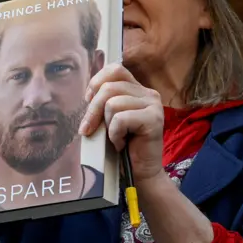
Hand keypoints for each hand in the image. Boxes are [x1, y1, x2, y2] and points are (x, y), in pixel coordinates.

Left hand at [78, 63, 164, 183]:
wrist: (140, 173)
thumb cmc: (121, 145)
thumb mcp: (108, 118)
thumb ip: (102, 102)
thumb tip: (87, 94)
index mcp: (136, 89)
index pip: (114, 69)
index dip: (96, 82)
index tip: (88, 100)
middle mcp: (148, 93)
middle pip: (108, 88)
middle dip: (92, 110)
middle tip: (89, 130)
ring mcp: (153, 105)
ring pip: (112, 103)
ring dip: (107, 125)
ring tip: (116, 138)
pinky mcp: (154, 119)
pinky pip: (120, 119)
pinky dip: (115, 134)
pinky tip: (122, 143)